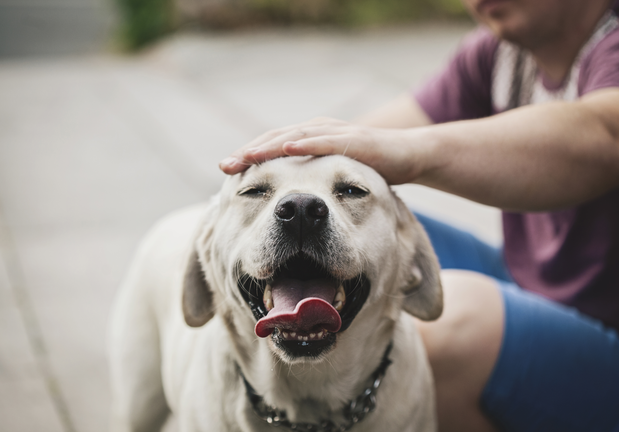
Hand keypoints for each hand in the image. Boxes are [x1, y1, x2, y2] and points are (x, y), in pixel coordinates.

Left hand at [219, 117, 424, 184]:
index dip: (249, 158)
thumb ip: (312, 182)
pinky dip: (305, 142)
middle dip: (249, 152)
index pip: (272, 146)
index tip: (225, 172)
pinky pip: (325, 140)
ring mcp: (335, 133)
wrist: (410, 156)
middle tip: (225, 166)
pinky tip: (287, 147)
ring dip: (268, 146)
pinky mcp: (354, 140)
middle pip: (275, 139)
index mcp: (310, 139)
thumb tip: (287, 202)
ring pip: (295, 136)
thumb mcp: (334, 177)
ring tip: (246, 157)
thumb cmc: (370, 168)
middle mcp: (317, 130)